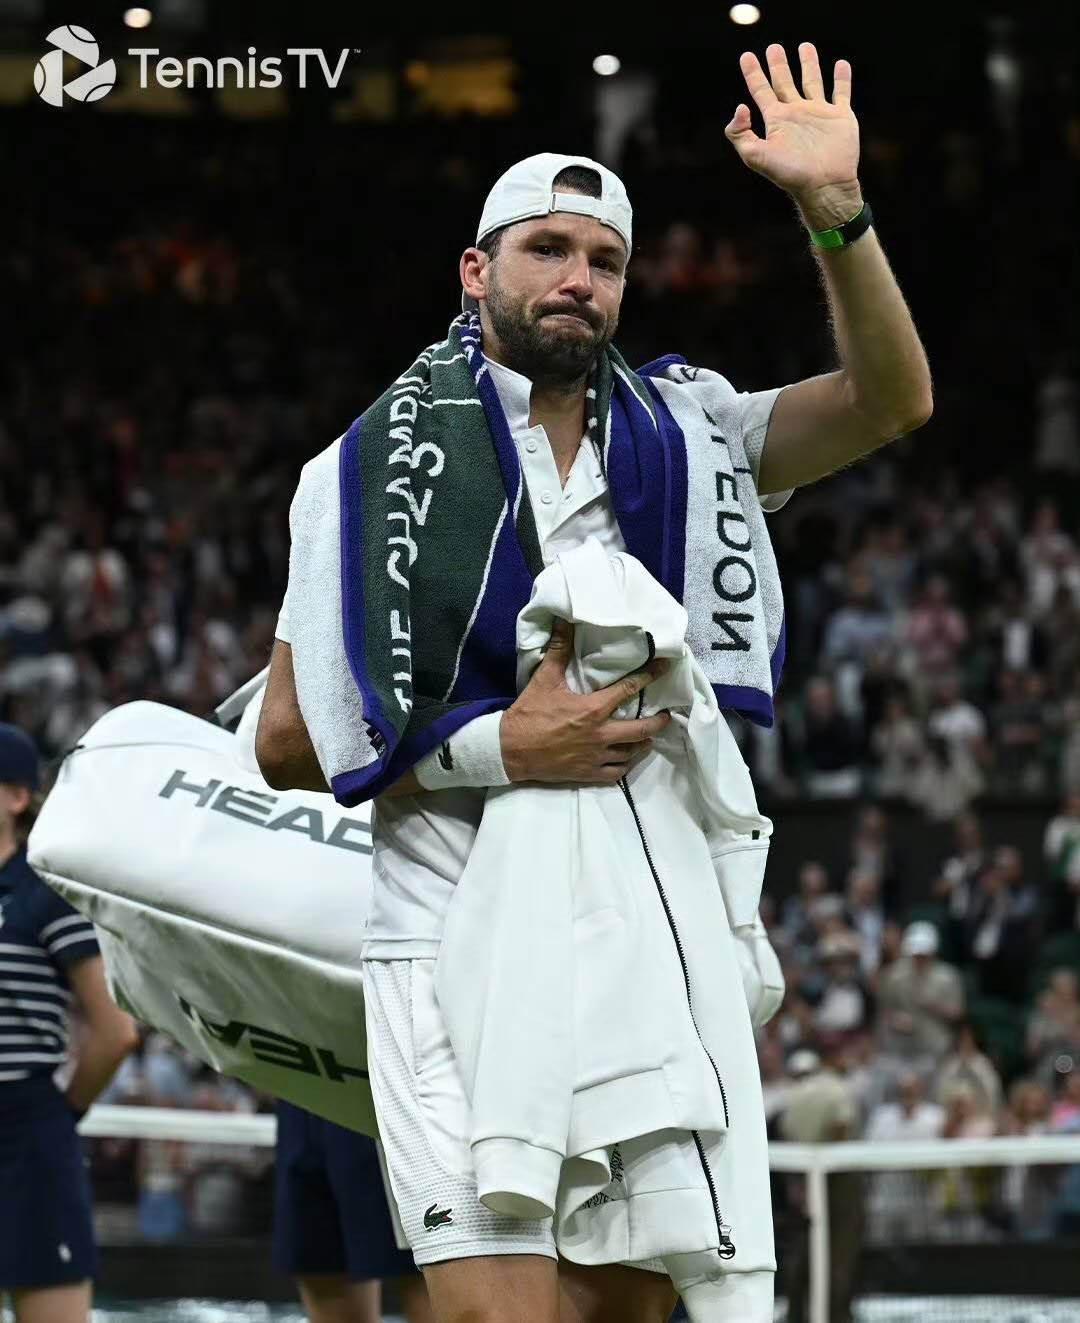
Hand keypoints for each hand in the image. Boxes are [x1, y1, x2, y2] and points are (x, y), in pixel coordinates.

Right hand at [500, 620, 670, 784]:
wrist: (511, 750)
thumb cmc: (529, 714)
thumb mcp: (545, 679)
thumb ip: (559, 650)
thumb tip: (564, 621)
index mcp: (593, 709)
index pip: (629, 689)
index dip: (649, 676)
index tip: (664, 667)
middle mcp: (601, 734)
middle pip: (641, 729)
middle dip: (658, 721)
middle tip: (666, 715)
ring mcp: (596, 757)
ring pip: (632, 753)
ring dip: (643, 743)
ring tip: (648, 737)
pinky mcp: (588, 774)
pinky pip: (616, 773)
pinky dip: (625, 765)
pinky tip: (628, 759)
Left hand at [725, 42, 861, 230]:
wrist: (824, 185)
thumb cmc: (790, 174)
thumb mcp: (756, 156)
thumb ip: (740, 134)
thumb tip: (740, 107)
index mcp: (776, 120)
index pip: (761, 91)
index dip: (753, 74)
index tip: (746, 56)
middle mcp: (796, 114)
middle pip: (784, 82)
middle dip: (778, 65)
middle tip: (773, 47)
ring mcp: (818, 114)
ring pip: (812, 82)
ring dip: (809, 64)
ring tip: (805, 46)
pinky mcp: (840, 117)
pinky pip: (841, 92)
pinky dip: (842, 78)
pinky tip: (840, 64)